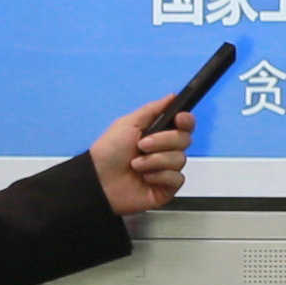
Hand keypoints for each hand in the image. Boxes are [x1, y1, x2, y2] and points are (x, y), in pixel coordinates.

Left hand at [91, 92, 192, 217]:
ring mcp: (167, 169)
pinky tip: (145, 178)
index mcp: (159, 133)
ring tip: (136, 164)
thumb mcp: (128, 123)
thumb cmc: (108, 152)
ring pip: (179, 159)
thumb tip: (171, 97)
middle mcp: (165, 150)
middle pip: (185, 139)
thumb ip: (153, 109)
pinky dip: (159, 176)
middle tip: (142, 145)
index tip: (179, 119)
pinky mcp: (167, 187)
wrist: (99, 179)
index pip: (185, 124)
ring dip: (155, 160)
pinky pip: (177, 178)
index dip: (186, 120)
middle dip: (163, 141)